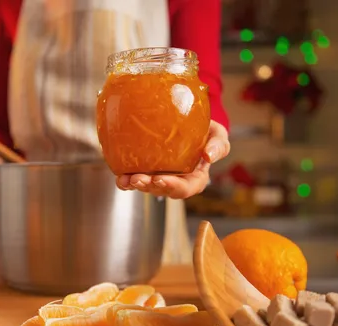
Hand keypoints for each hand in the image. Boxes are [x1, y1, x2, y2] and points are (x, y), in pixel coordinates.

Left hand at [115, 120, 229, 198]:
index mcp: (194, 178)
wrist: (188, 122)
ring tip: (125, 179)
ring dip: (134, 185)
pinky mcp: (145, 170)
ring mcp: (158, 177)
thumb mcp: (218, 135)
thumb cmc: (206, 132)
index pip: (185, 189)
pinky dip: (125, 179)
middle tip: (138, 179)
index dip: (173, 187)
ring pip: (146, 186)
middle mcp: (175, 181)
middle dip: (149, 187)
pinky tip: (119, 176)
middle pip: (161, 190)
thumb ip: (218, 145)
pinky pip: (134, 178)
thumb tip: (209, 156)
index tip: (161, 179)